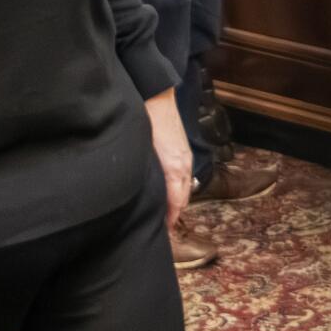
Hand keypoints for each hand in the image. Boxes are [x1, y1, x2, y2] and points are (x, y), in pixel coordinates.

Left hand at [145, 88, 192, 230]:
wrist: (157, 98)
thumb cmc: (147, 123)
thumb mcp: (145, 153)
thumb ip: (147, 175)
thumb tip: (144, 195)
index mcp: (175, 169)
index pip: (175, 203)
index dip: (169, 219)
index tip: (161, 232)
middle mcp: (184, 166)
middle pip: (182, 199)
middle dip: (173, 214)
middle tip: (161, 229)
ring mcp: (186, 158)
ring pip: (184, 188)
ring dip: (176, 202)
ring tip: (165, 214)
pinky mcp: (183, 152)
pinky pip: (184, 178)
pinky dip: (179, 190)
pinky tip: (169, 192)